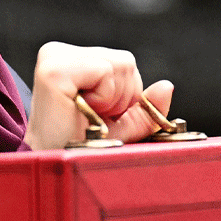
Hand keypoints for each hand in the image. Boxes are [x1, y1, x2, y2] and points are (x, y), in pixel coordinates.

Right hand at [23, 41, 176, 150]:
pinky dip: (104, 98)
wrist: (54, 168)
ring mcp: (54, 57)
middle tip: (92, 118)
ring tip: (86, 115)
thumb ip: (143, 108)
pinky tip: (81, 110)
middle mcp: (59, 51)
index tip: (97, 116)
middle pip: (126, 60)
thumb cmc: (79, 149)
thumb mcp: (119, 127)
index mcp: (71, 59)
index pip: (124, 62)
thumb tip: (167, 87)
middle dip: (120, 97)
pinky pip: (105, 71)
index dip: (123, 96)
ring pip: (122, 63)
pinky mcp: (53, 69)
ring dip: (113, 99)